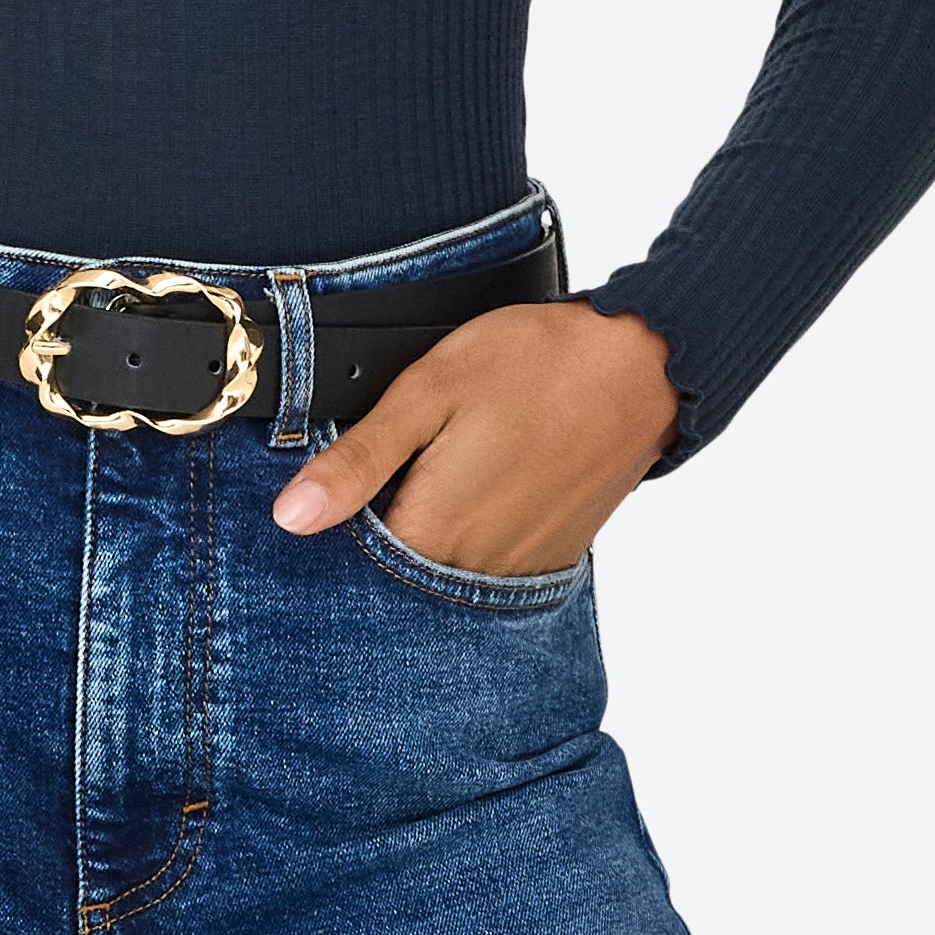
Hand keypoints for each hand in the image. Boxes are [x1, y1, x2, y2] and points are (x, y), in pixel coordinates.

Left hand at [272, 299, 677, 573]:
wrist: (641, 365)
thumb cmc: (537, 364)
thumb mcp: (428, 392)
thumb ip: (357, 461)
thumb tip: (292, 517)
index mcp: (434, 532)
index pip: (351, 558)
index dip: (340, 514)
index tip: (349, 474)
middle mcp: (475, 569)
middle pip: (398, 566)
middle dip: (386, 519)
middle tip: (413, 453)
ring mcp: (519, 569)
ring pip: (444, 566)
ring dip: (434, 524)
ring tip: (454, 459)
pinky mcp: (552, 557)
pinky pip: (491, 560)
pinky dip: (477, 528)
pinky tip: (487, 477)